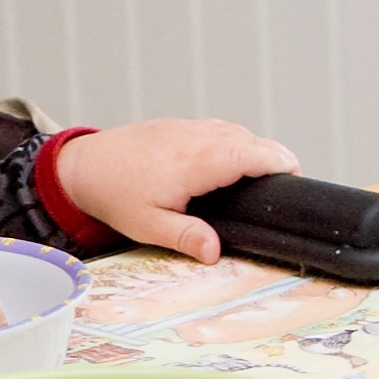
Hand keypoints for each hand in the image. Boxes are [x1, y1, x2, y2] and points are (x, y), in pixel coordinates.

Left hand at [54, 118, 298, 260]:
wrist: (83, 164)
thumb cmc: (115, 195)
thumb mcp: (148, 225)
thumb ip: (185, 237)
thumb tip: (215, 251)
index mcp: (194, 163)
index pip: (249, 154)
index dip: (276, 161)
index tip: (295, 173)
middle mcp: (195, 139)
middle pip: (249, 139)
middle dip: (274, 154)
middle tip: (292, 176)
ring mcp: (187, 129)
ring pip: (235, 130)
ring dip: (256, 145)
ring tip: (272, 167)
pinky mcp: (179, 127)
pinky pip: (218, 128)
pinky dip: (236, 139)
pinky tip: (239, 155)